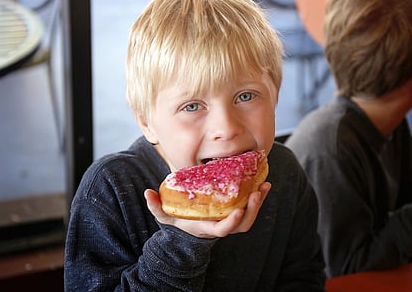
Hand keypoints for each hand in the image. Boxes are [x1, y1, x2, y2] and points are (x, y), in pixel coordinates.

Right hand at [144, 182, 270, 237]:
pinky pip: (250, 205)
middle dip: (253, 210)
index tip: (238, 210)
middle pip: (243, 224)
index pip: (224, 229)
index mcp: (208, 227)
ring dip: (259, 202)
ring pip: (250, 216)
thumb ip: (156, 206)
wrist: (188, 225)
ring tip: (264, 185)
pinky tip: (262, 182)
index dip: (232, 222)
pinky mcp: (235, 209)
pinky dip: (257, 195)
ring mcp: (230, 218)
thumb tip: (147, 193)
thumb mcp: (164, 215)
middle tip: (257, 192)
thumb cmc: (177, 220)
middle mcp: (222, 225)